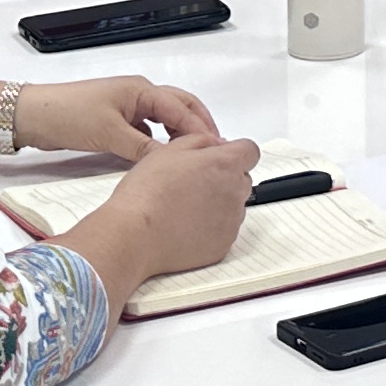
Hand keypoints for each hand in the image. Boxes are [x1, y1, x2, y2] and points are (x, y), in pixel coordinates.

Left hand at [13, 76, 233, 166]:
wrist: (33, 116)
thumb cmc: (67, 113)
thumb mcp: (110, 133)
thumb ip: (143, 149)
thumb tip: (171, 161)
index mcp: (141, 90)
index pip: (182, 108)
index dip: (201, 128)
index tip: (216, 147)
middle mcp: (137, 95)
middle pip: (180, 107)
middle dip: (199, 125)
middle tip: (215, 147)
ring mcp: (127, 107)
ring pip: (165, 118)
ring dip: (180, 133)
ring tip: (194, 153)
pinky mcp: (116, 121)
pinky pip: (148, 130)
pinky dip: (160, 141)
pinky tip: (162, 157)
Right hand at [68, 138, 254, 307]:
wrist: (135, 234)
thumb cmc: (147, 193)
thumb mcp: (170, 150)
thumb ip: (202, 141)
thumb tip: (218, 144)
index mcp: (224, 164)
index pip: (250, 151)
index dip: (234, 152)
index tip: (219, 158)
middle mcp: (234, 192)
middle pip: (243, 178)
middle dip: (225, 177)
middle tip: (193, 183)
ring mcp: (231, 221)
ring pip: (235, 205)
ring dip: (219, 202)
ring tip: (185, 206)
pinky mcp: (223, 244)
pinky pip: (225, 229)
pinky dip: (212, 226)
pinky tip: (186, 225)